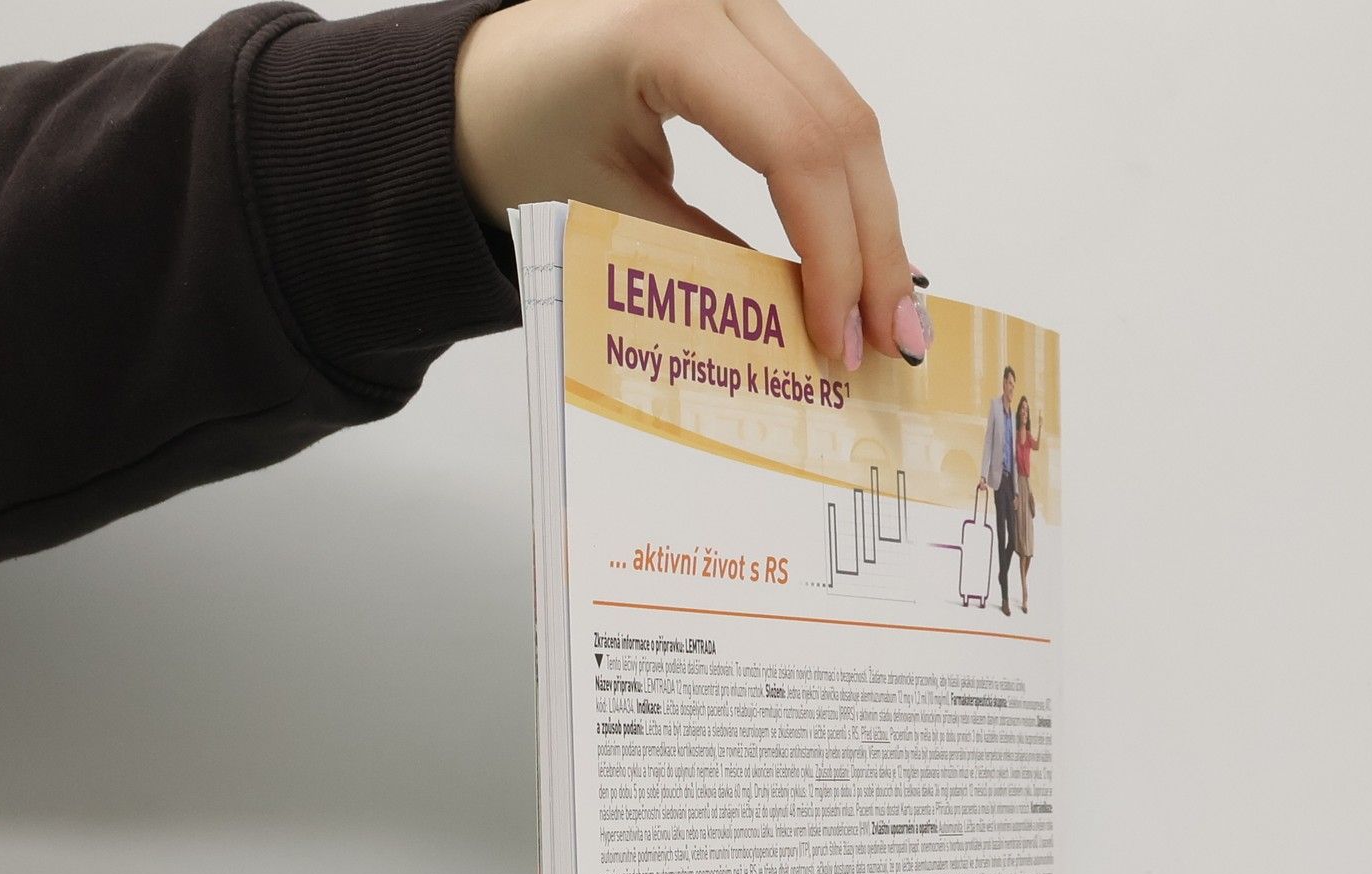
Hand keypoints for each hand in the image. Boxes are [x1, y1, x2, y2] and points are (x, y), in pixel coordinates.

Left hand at [454, 0, 919, 366]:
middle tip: (892, 342)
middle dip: (875, 248)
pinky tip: (862, 262)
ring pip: (850, 118)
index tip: (837, 339)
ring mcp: (746, 2)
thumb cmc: (517, 142)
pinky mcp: (758, 25)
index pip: (793, 145)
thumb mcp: (605, 217)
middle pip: (841, 127)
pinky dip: (849, 192)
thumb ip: (708, 271)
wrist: (478, 89)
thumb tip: (801, 338)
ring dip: (876, 226)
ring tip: (886, 317)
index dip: (832, 252)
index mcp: (664, 26)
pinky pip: (827, 109)